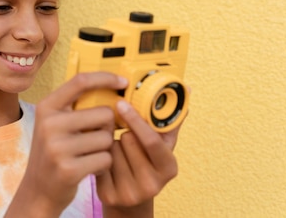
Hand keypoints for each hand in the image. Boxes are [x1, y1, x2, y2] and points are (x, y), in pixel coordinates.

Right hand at [6, 72, 127, 216]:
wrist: (38, 190)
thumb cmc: (56, 150)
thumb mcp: (56, 123)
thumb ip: (77, 105)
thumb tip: (115, 87)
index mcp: (47, 107)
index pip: (81, 82)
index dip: (106, 78)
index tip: (123, 82)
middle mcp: (49, 124)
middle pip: (104, 113)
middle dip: (108, 126)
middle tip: (95, 138)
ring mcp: (57, 148)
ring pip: (107, 138)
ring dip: (105, 148)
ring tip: (88, 154)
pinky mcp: (68, 169)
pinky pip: (105, 159)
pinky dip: (103, 164)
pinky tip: (89, 167)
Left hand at [96, 99, 185, 215]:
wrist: (132, 197)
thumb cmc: (148, 163)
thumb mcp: (164, 144)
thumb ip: (171, 119)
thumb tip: (186, 88)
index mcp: (168, 168)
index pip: (151, 140)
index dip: (136, 120)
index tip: (122, 103)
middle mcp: (151, 185)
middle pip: (128, 141)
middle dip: (124, 134)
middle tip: (127, 139)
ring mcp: (129, 193)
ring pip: (111, 150)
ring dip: (112, 145)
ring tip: (119, 153)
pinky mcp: (109, 197)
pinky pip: (99, 162)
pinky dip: (100, 156)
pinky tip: (107, 161)